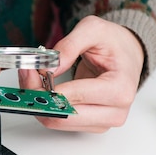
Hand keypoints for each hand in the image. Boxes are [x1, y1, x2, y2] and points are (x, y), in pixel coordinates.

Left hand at [18, 15, 144, 131]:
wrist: (127, 55)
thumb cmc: (115, 44)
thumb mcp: (93, 30)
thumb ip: (69, 46)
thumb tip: (48, 68)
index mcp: (120, 89)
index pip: (74, 96)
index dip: (46, 85)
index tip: (30, 71)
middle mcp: (114, 111)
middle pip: (63, 116)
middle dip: (38, 96)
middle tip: (27, 75)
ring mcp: (103, 122)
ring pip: (57, 122)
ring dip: (40, 103)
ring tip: (35, 80)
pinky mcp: (91, 125)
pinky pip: (60, 122)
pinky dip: (47, 108)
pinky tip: (44, 90)